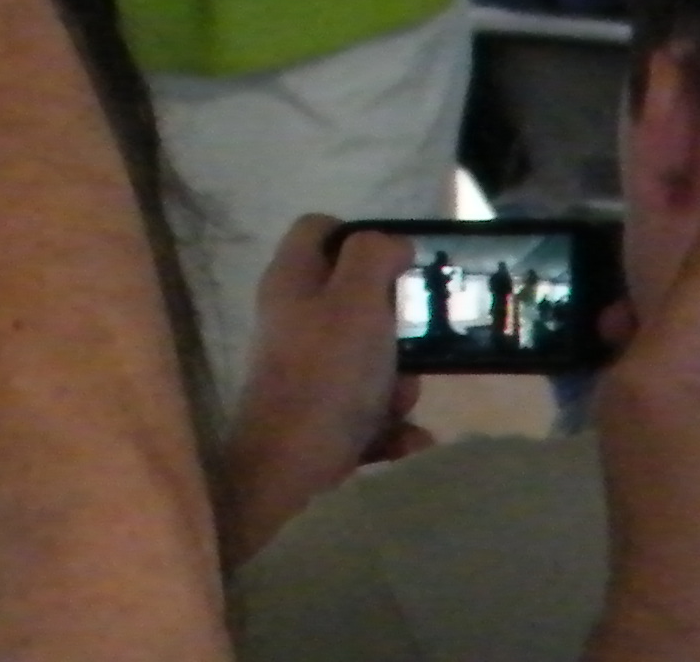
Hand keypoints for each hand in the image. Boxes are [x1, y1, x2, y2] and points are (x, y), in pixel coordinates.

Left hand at [221, 217, 425, 563]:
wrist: (289, 469)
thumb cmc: (326, 374)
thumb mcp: (356, 302)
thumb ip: (373, 260)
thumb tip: (390, 239)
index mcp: (291, 280)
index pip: (319, 229)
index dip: (360, 237)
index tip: (400, 263)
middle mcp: (292, 319)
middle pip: (355, 303)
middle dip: (395, 329)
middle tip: (410, 345)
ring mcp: (304, 370)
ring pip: (370, 362)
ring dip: (397, 385)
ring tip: (399, 403)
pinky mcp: (318, 416)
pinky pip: (369, 410)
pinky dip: (390, 425)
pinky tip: (407, 440)